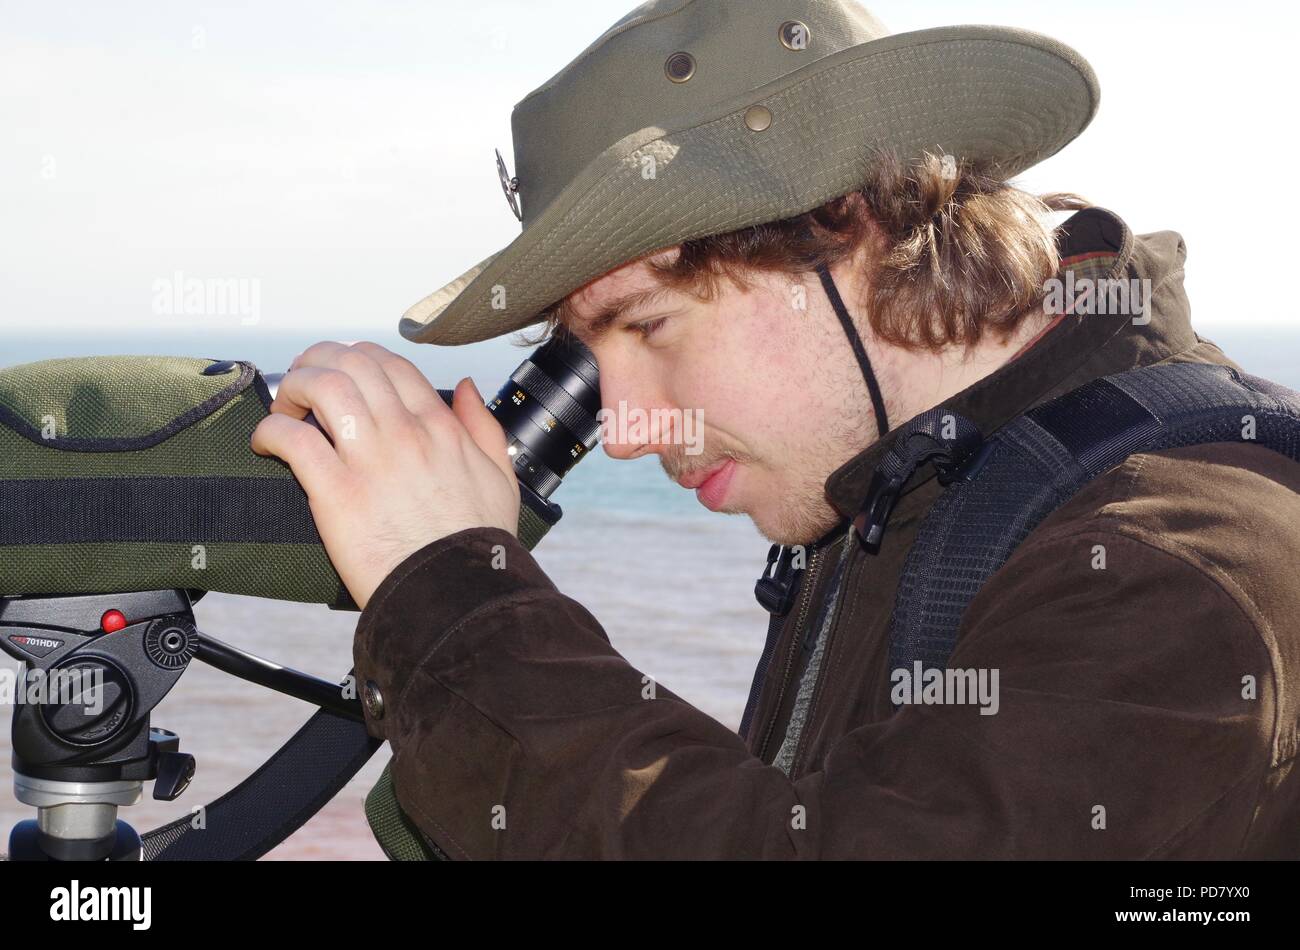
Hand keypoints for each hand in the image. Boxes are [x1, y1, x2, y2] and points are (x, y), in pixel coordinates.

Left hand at [250, 340, 520, 609]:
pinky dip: (271, 430)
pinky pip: (293, 440)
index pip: (390, 363)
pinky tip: (266, 442)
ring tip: (284, 407)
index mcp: (439, 427)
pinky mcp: (336, 493)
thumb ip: (483, 426)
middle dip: (317, 361)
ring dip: (293, 386)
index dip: (357, 357)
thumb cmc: (477, 542)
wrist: (457, 592)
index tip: (341, 372)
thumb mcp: (499, 476)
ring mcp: (369, 460)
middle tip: (302, 380)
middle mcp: (403, 433)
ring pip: (321, 387)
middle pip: (351, 363)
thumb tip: (464, 387)